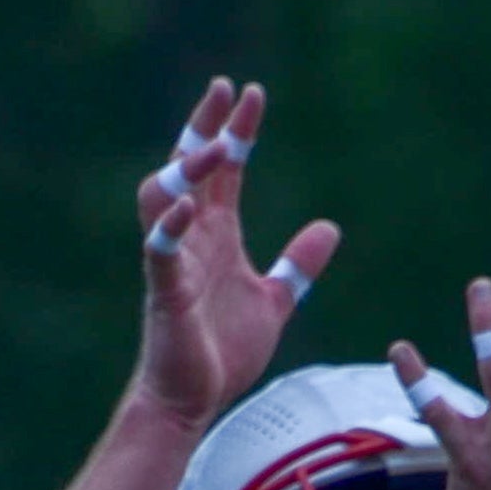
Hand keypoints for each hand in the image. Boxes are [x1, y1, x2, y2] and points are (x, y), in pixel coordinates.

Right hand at [131, 78, 342, 429]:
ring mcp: (175, 262)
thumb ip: (297, 266)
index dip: (236, 131)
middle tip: (224, 88)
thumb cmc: (223, 352)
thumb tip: (330, 228)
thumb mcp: (275, 301)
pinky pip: (160, 251)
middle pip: (190, 167)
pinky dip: (169, 227)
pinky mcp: (164, 292)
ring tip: (213, 148)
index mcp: (217, 236)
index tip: (251, 94)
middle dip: (204, 126)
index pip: (225, 170)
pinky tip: (186, 207)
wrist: (194, 401)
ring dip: (187, 170)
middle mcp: (192, 239)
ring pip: (163, 198)